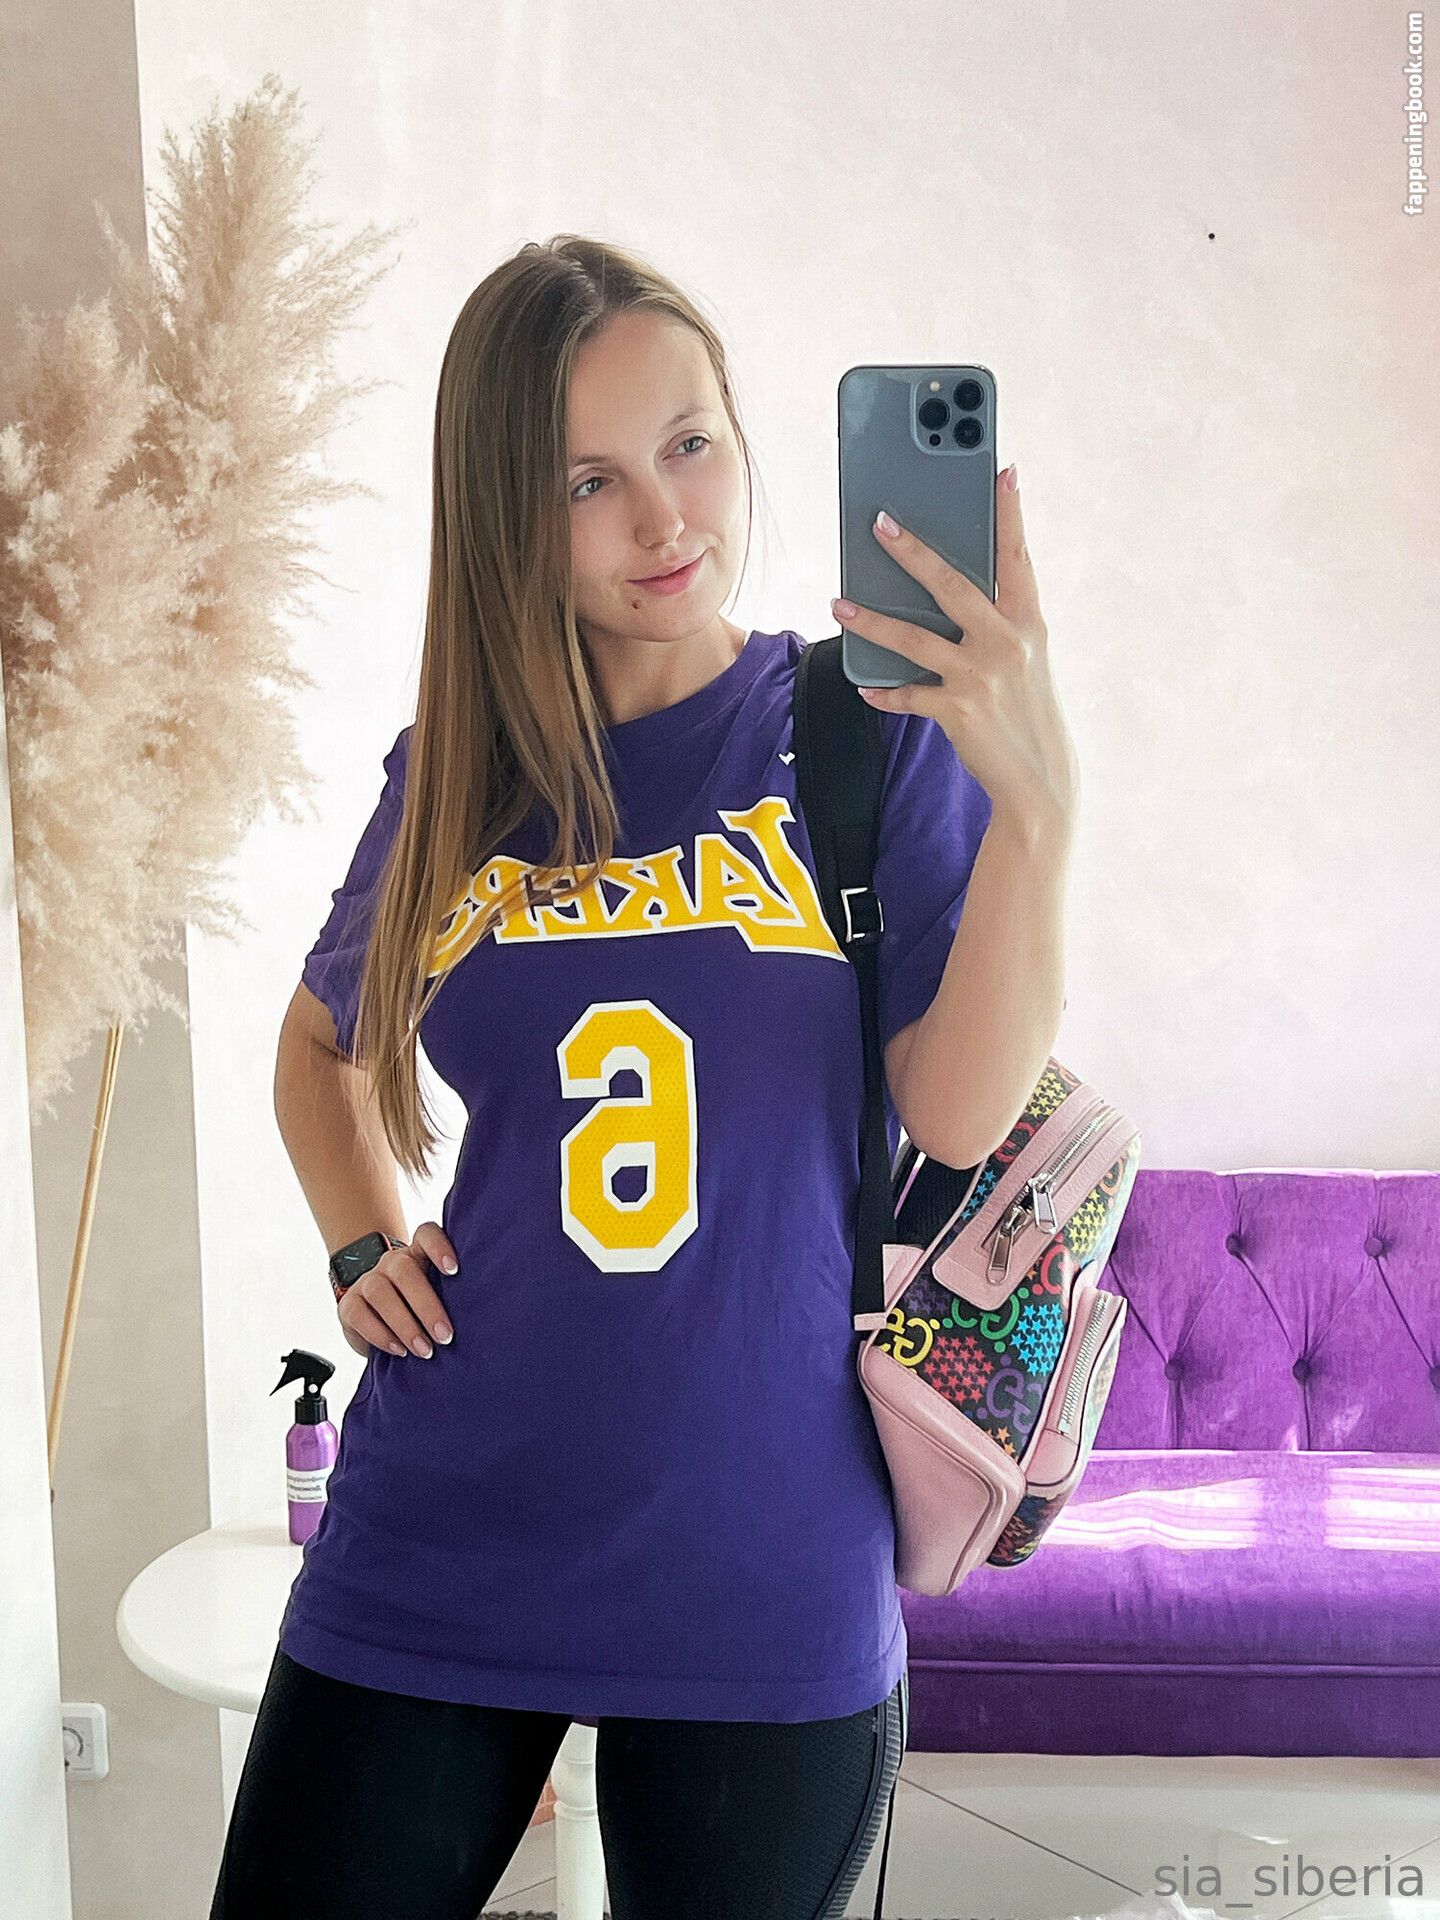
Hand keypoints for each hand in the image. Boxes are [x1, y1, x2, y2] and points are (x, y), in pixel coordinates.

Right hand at [337, 1221, 457, 1360]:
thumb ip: (452, 1297)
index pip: (426, 1235)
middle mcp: (391, 1263)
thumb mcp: (437, 1298)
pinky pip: (360, 1315)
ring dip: (405, 1325)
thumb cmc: (418, 1309)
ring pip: (381, 1293)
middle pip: (405, 1271)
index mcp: (418, 1254)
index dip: (439, 1247)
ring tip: (425, 1350)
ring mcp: (367, 1281)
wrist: (376, 1319)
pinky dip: (381, 1335)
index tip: (454, 1271)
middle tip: (445, 1336)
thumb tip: (482, 1319)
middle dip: (427, 1306)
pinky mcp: (349, 1305)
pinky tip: (399, 1350)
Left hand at [830, 464, 1079, 831]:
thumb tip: (946, 595)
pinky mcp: (957, 710)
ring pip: (914, 638)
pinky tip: (863, 686)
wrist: (1040, 782)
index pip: (1018, 558)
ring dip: (872, 620)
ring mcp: (980, 676)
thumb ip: (995, 625)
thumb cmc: (1026, 713)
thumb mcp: (1025, 661)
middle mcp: (1006, 643)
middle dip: (913, 552)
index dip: (1010, 514)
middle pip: (952, 585)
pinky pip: (907, 695)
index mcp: (1028, 624)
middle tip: (880, 523)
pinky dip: (884, 691)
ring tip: (839, 604)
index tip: (1003, 471)